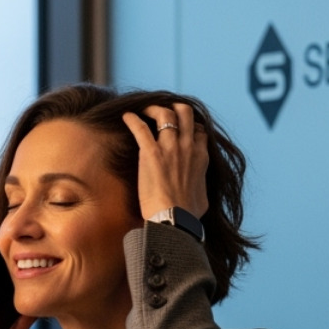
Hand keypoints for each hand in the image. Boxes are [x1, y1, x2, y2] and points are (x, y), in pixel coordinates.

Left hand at [122, 103, 210, 219]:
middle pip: (185, 113)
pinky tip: (126, 116)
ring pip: (164, 114)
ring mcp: (170, 147)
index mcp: (201, 156)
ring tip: (144, 111)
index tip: (180, 129)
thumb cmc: (187, 215)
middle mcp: (188, 146)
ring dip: (153, 109)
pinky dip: (132, 120)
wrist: (174, 220)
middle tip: (162, 112)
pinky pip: (140, 128)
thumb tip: (197, 191)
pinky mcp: (151, 153)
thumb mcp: (203, 197)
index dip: (189, 126)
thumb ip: (200, 185)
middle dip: (174, 108)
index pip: (199, 130)